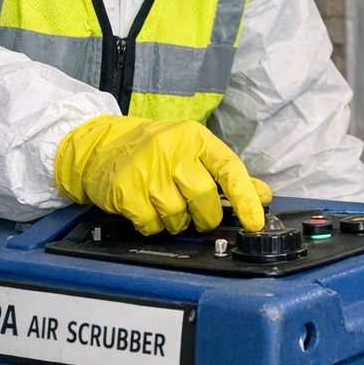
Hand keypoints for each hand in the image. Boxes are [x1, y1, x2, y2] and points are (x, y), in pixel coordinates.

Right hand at [55, 115, 270, 234]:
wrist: (101, 145)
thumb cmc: (153, 150)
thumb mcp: (192, 152)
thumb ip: (227, 174)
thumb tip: (262, 194)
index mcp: (195, 138)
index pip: (228, 168)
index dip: (246, 198)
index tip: (255, 221)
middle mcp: (172, 150)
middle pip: (203, 197)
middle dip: (205, 217)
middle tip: (198, 215)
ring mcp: (147, 169)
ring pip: (177, 215)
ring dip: (177, 222)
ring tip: (166, 208)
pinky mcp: (125, 190)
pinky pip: (151, 224)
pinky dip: (153, 226)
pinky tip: (146, 210)